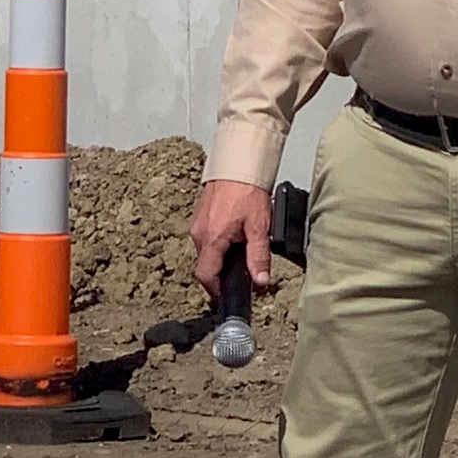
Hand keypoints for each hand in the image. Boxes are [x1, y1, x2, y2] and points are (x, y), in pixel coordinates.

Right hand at [189, 179, 272, 303]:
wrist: (237, 163)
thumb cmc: (247, 190)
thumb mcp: (259, 226)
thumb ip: (259, 256)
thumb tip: (260, 281)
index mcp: (211, 239)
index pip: (205, 277)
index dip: (216, 290)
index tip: (229, 293)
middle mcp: (199, 233)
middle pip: (206, 265)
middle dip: (222, 272)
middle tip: (242, 271)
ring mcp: (197, 223)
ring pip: (206, 251)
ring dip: (221, 256)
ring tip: (242, 247)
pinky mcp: (199, 215)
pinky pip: (206, 237)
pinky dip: (218, 242)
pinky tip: (235, 233)